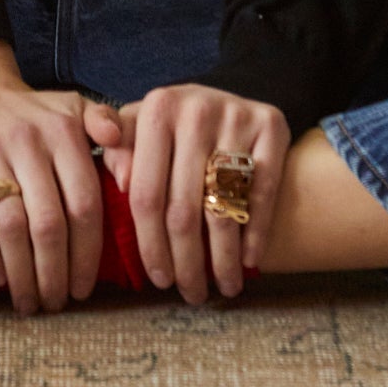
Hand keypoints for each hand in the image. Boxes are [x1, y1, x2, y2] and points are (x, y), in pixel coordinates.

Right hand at [0, 41, 122, 314]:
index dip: (87, 253)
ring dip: (22, 272)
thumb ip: (107, 128)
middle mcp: (29, 143)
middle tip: (58, 304)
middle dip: (55, 272)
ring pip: (10, 225)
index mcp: (64, 133)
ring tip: (29, 302)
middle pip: (48, 222)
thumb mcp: (75, 108)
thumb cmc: (33, 109)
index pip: (84, 204)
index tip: (85, 288)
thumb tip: (133, 159)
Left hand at [102, 85, 289, 303]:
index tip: (159, 280)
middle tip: (192, 293)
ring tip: (225, 286)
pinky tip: (250, 260)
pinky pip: (263, 192)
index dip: (151, 245)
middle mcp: (194, 109)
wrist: (228, 93)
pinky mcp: (271, 124)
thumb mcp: (137, 128)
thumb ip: (116, 151)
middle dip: (187, 262)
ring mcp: (235, 115)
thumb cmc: (173, 127)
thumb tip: (117, 179)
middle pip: (185, 209)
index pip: (146, 195)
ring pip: (224, 206)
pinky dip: (257, 232)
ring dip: (224, 257)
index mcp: (155, 111)